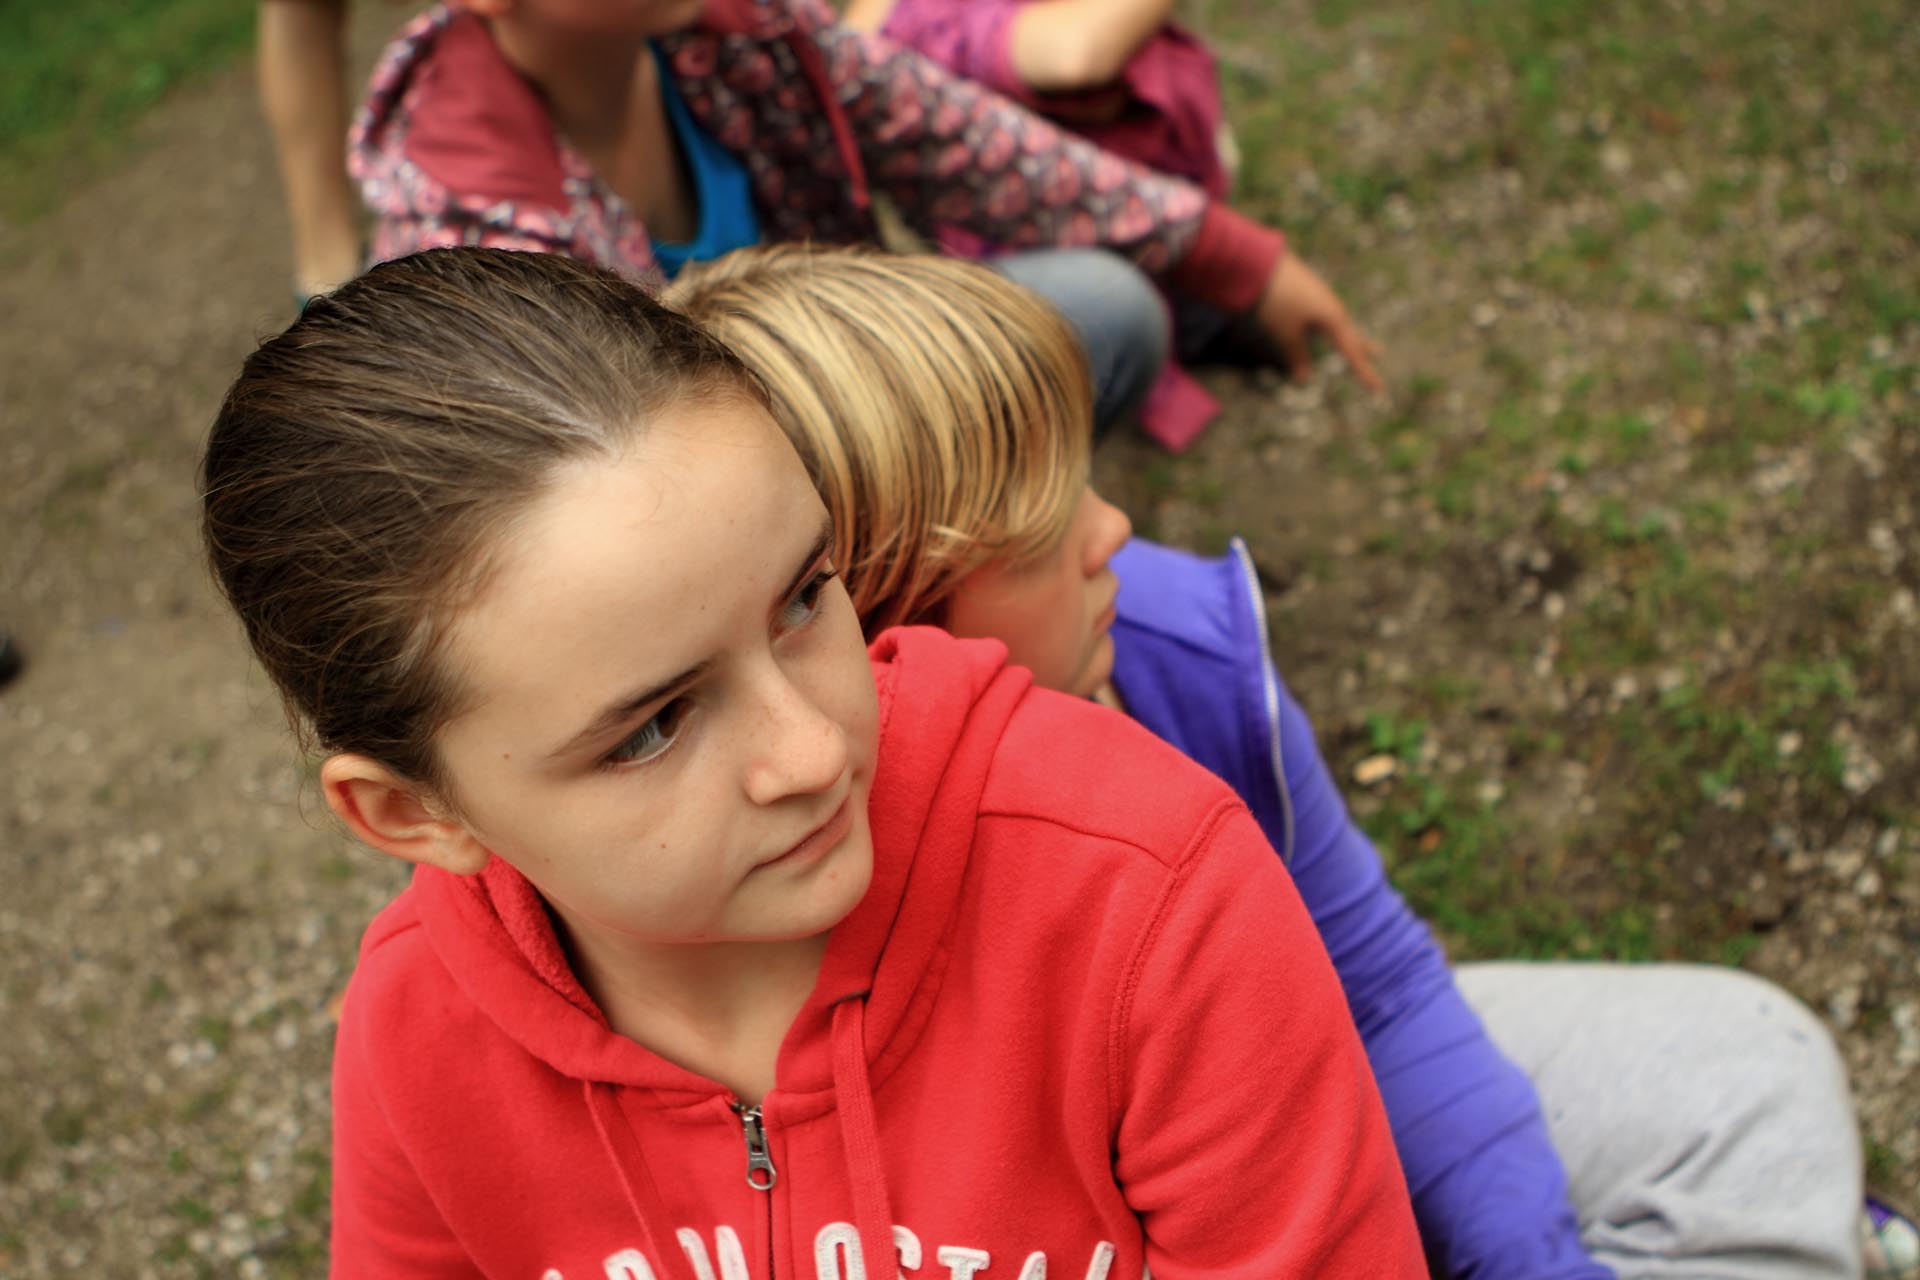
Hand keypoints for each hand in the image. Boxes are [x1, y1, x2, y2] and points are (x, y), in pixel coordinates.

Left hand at [1254, 253, 1383, 392]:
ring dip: (1350, 335)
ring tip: (1361, 343)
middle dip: (1363, 347)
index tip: (1378, 389)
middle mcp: (1334, 308)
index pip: (1352, 352)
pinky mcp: (1311, 292)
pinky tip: (1331, 326)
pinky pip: (1329, 315)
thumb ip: (1297, 355)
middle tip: (1379, 354)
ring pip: (1340, 323)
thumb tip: (1303, 379)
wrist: (1263, 263)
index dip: (1364, 372)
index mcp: (1334, 319)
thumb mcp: (1286, 333)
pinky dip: (1335, 327)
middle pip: (1352, 333)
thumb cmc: (1277, 300)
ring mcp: (1323, 298)